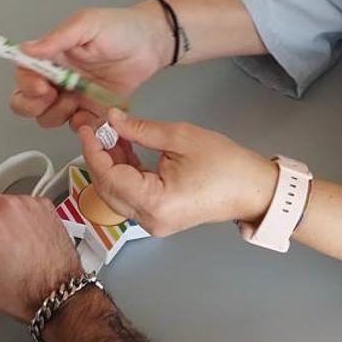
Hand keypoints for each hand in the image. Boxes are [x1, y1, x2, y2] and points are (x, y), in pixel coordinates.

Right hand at [8, 3, 170, 129]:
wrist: (151, 44)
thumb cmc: (119, 27)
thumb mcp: (86, 24)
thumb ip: (56, 38)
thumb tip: (25, 48)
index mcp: (51, 56)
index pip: (23, 73)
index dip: (26, 84)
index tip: (42, 86)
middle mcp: (57, 78)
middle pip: (25, 101)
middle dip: (32, 105)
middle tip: (54, 96)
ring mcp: (74, 96)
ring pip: (47, 117)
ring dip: (57, 114)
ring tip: (78, 100)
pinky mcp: (93, 110)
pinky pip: (77, 126)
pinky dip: (81, 125)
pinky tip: (93, 114)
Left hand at [77, 107, 278, 236]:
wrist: (254, 189)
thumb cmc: (226, 166)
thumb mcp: (181, 137)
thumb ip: (141, 129)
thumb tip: (112, 119)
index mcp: (154, 203)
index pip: (108, 177)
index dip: (93, 150)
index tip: (87, 128)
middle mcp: (149, 219)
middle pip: (107, 189)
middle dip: (99, 157)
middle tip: (97, 127)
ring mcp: (153, 222)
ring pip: (117, 193)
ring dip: (111, 164)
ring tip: (114, 134)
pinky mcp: (158, 217)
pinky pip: (131, 195)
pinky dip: (125, 173)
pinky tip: (126, 149)